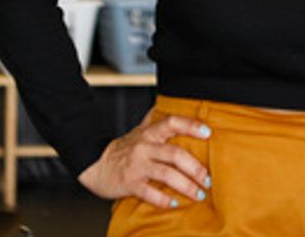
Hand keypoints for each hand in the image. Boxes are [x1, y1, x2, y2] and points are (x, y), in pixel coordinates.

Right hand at [76, 110, 212, 207]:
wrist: (96, 165)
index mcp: (149, 133)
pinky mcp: (130, 183)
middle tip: (207, 179)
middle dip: (195, 168)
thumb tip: (170, 102)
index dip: (191, 126)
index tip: (208, 132)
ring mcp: (137, 165)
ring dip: (186, 186)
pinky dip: (163, 199)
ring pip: (166, 174)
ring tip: (199, 194)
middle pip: (175, 154)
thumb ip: (155, 119)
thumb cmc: (124, 149)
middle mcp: (144, 147)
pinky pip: (149, 193)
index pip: (172, 123)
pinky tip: (174, 203)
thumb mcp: (140, 131)